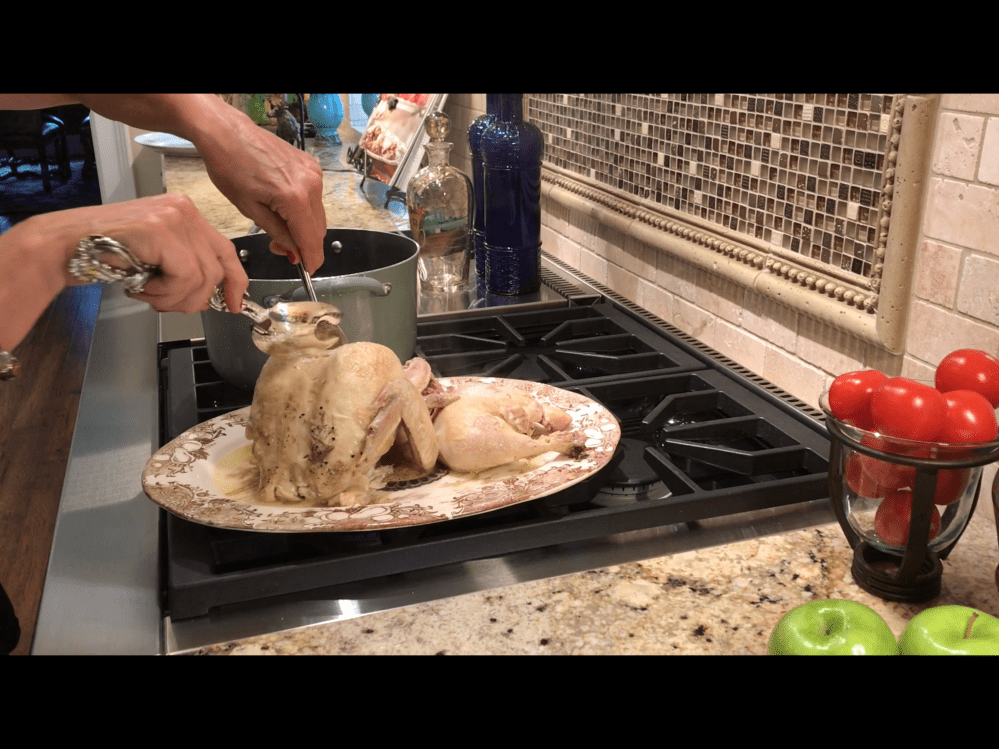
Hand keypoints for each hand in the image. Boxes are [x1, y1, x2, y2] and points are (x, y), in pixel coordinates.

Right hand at [51, 194, 249, 312]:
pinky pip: (185, 277)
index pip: (226, 249)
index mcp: (186, 212)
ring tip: (147, 292)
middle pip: (217, 268)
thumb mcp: (156, 256)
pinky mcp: (161, 231)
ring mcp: (174, 217)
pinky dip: (163, 293)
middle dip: (195, 298)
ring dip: (173, 298)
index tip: (233, 303)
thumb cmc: (104, 252)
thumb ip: (186, 266)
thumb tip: (212, 295)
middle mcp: (184, 209)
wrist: (63, 245)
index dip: (234, 281)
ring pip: (202, 278)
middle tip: (166, 303)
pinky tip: (140, 287)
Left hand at [197, 105, 326, 273]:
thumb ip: (278, 234)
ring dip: (303, 227)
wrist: (226, 133)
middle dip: (303, 244)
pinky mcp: (310, 166)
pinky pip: (314, 197)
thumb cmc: (229, 165)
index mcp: (295, 198)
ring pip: (317, 214)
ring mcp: (312, 172)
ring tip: (278, 226)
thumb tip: (293, 252)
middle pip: (318, 229)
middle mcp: (310, 184)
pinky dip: (303, 209)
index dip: (311, 259)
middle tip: (280, 248)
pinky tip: (282, 208)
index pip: (312, 239)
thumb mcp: (249, 209)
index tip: (308, 269)